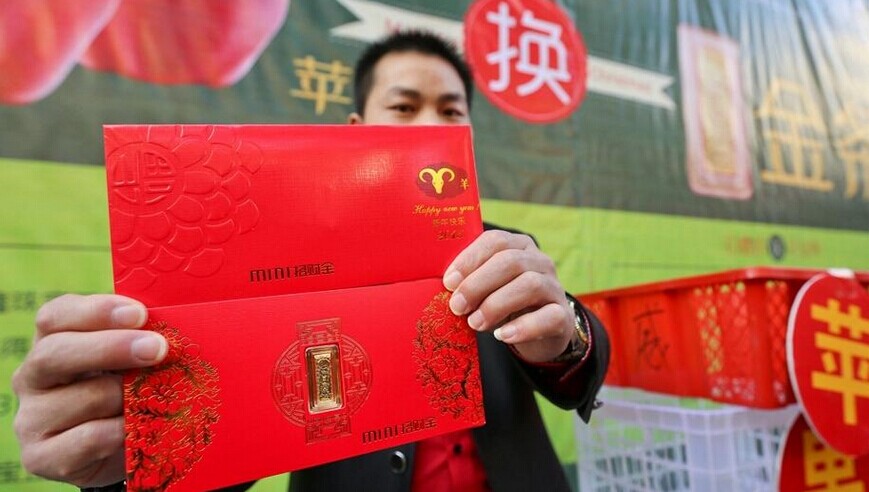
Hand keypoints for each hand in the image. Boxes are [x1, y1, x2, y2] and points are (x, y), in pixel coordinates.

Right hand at [12, 294, 165, 487]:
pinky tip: (141, 425)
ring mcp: (31, 418)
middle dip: (111, 347)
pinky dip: (122, 430)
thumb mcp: (131, 358)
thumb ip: (138, 337)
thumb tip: (167, 327)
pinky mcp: (41, 456)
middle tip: (157, 348)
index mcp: (50, 341)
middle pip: (55, 353)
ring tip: (155, 397)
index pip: (55, 316)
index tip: (139, 314)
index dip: (96, 311)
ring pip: (82, 398)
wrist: (120, 448)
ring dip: (127, 395)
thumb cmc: (128, 389)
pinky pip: (89, 438)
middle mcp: (31, 377)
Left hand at [443, 230, 574, 362]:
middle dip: (478, 284)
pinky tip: (502, 336)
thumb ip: (470, 282)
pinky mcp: (563, 315)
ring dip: (496, 305)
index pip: (495, 241)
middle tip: (457, 306)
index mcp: (519, 247)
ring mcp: (554, 287)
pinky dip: (522, 327)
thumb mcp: (487, 288)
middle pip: (510, 262)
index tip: (448, 282)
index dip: (470, 259)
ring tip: (475, 323)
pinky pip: (548, 317)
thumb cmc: (505, 304)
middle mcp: (540, 262)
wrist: (540, 331)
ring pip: (530, 285)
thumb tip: (446, 288)